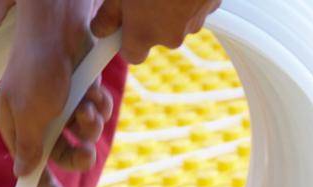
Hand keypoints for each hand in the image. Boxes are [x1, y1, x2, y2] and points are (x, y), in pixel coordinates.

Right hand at [0, 0, 114, 186]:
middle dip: (78, 154)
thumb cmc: (37, 67)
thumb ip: (30, 147)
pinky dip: (99, 107)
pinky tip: (95, 95)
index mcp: (18, 124)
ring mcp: (62, 104)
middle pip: (63, 153)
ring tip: (87, 109)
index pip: (30, 165)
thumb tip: (22, 175)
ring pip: (84, 133)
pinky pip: (97, 112)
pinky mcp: (82, 89)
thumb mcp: (30, 113)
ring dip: (90, 126)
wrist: (59, 26)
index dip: (43, 186)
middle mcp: (40, 117)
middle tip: (88, 153)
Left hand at [92, 0, 220, 63]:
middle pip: (157, 35)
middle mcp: (171, 37)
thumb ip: (109, 14)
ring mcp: (194, 23)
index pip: (132, 55)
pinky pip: (195, 7)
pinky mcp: (211, 6)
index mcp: (143, 34)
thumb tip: (101, 29)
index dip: (125, 40)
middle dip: (150, 18)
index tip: (119, 30)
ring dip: (170, 6)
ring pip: (178, 21)